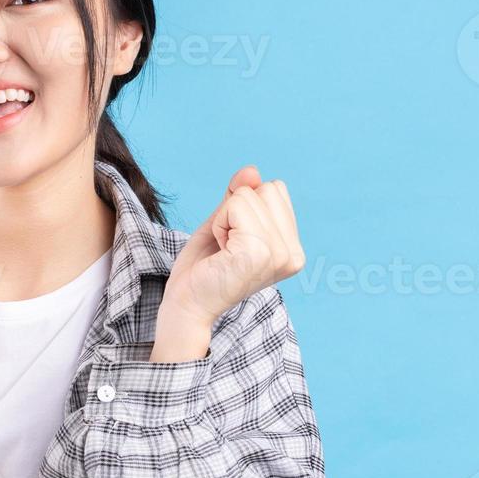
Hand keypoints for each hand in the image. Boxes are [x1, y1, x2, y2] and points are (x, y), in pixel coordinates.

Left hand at [160, 165, 305, 328]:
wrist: (186, 306)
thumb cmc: (203, 268)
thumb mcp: (225, 223)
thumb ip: (240, 196)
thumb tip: (252, 171)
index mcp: (293, 249)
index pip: (276, 190)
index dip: (245, 209)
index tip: (234, 242)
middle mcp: (293, 254)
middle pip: (266, 188)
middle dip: (236, 211)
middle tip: (226, 247)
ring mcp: (278, 255)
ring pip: (249, 195)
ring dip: (225, 219)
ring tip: (223, 251)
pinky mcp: (257, 253)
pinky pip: (235, 206)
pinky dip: (219, 224)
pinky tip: (220, 253)